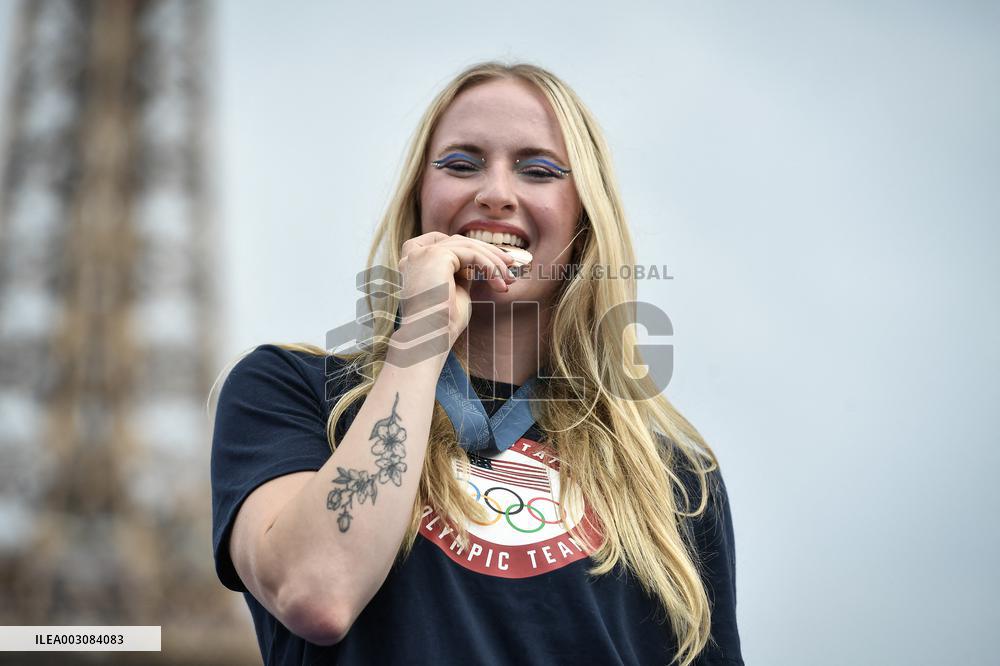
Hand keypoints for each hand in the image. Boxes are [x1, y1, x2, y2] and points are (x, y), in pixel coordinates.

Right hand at [396, 231, 516, 349]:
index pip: (448, 243)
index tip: (496, 261)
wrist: (430, 338)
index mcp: (414, 261)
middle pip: (459, 242)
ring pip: (467, 246)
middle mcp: (413, 253)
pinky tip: (499, 282)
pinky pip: (470, 253)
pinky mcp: (435, 255)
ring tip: (508, 279)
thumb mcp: (454, 289)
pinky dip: (488, 266)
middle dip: (488, 253)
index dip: (474, 249)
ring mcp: (422, 252)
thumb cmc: (442, 322)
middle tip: (510, 267)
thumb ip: (461, 272)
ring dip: (492, 262)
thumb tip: (480, 263)